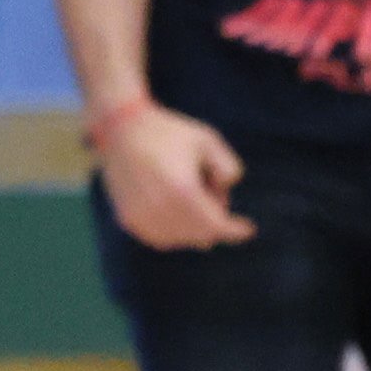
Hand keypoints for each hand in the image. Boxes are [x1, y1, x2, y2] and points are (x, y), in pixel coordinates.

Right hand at [96, 104, 252, 248]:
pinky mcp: (128, 220)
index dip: (235, 231)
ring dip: (193, 226)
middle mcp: (159, 208)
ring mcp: (141, 217)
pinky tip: (175, 208)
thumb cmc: (169, 133)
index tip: (248, 230)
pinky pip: (160, 239)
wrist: (122, 130)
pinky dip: (174, 231)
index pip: (215, 225)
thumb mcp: (208, 140)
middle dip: (213, 219)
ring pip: (180, 239)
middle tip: (210, 188)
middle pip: (200, 234)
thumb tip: (224, 193)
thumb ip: (228, 169)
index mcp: (182, 190)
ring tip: (188, 193)